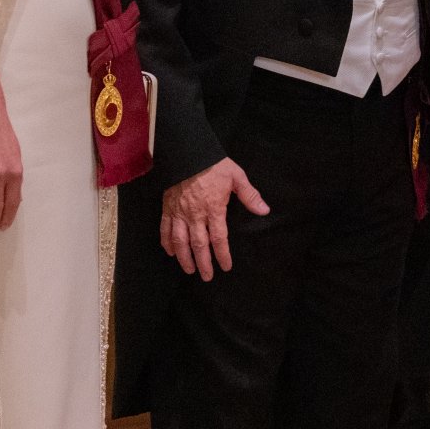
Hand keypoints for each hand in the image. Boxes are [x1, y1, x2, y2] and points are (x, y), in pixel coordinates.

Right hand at [161, 158, 269, 279]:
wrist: (187, 152)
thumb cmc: (214, 164)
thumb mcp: (236, 176)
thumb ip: (249, 196)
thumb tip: (264, 210)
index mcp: (214, 208)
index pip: (219, 238)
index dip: (222, 254)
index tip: (226, 266)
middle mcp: (195, 214)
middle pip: (199, 244)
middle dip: (203, 262)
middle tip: (207, 277)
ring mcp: (179, 212)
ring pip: (180, 241)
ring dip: (184, 257)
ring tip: (189, 270)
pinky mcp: (167, 207)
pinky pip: (165, 228)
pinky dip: (167, 242)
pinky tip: (171, 252)